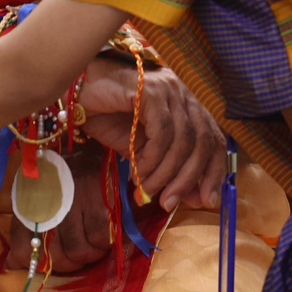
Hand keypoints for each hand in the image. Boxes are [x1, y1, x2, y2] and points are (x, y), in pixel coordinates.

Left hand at [7, 143, 110, 271]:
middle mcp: (48, 203)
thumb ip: (23, 231)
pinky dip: (103, 243)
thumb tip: (10, 264)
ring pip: (80, 252)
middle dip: (67, 264)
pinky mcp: (99, 200)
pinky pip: (101, 239)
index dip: (33, 263)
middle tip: (75, 255)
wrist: (88, 144)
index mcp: (27, 201)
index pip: (22, 247)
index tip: (46, 261)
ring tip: (90, 245)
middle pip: (55, 257)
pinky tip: (101, 233)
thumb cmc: (59, 176)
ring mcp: (74, 202)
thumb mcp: (35, 196)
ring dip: (87, 255)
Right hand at [79, 59, 223, 211]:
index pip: (213, 139)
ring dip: (165, 173)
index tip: (206, 201)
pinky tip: (138, 171)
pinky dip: (152, 158)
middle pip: (202, 141)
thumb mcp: (144, 150)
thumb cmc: (109, 118)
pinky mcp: (151, 90)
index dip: (214, 171)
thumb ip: (169, 168)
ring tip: (146, 192)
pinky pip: (162, 132)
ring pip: (182, 140)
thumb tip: (195, 198)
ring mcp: (169, 89)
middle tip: (169, 203)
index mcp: (187, 105)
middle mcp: (183, 93)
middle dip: (188, 178)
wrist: (77, 94)